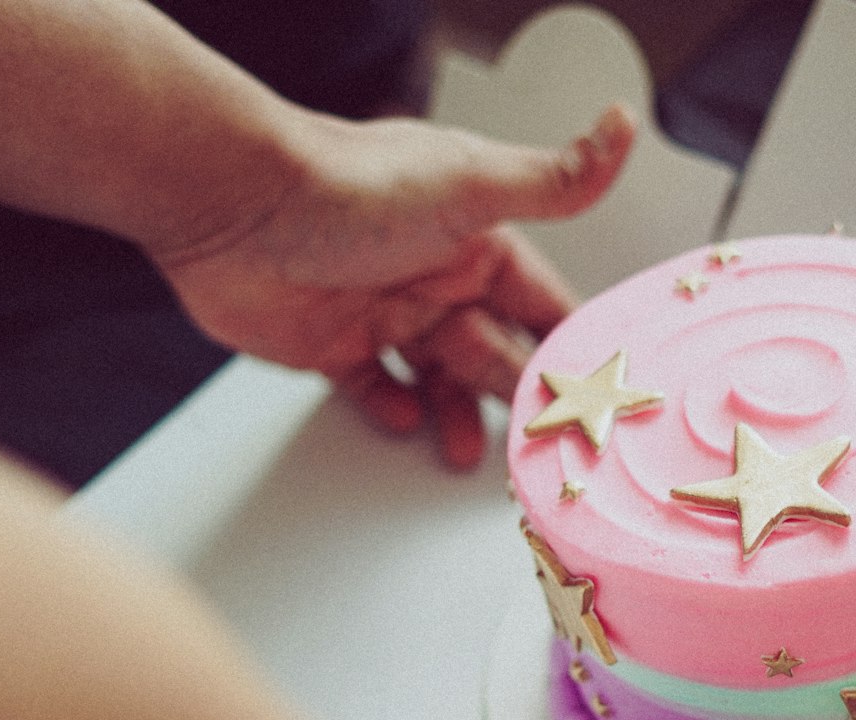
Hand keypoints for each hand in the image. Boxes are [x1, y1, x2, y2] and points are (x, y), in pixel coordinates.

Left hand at [152, 105, 635, 468]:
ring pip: (439, 379)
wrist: (233, 205)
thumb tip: (623, 128)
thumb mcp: (471, 185)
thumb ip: (554, 180)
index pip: (542, 305)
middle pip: (494, 353)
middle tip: (539, 446)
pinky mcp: (331, 343)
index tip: (599, 393)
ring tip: (471, 455)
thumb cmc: (347, 187)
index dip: (569, 349)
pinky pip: (373, 388)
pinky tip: (406, 424)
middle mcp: (434, 277)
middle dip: (517, 398)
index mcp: (476, 242)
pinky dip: (393, 410)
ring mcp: (382, 311)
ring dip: (459, 416)